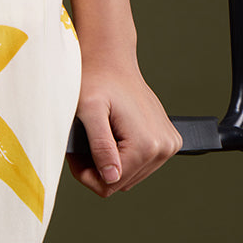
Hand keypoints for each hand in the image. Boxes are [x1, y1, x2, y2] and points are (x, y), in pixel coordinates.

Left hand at [69, 58, 181, 197]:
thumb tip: (111, 178)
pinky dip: (125, 154)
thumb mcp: (89, 110)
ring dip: (111, 161)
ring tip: (96, 136)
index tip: (73, 154)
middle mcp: (164, 147)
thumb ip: (100, 145)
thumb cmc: (96, 78)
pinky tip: (114, 133)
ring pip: (131, 174)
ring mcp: (169, 144)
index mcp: (146, 144)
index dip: (86, 173)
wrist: (111, 58)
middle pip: (122, 182)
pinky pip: (142, 162)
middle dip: (97, 167)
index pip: (110, 184)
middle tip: (82, 143)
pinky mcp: (168, 140)